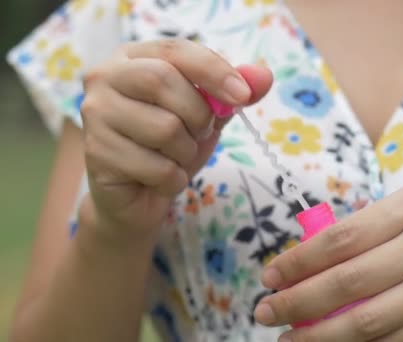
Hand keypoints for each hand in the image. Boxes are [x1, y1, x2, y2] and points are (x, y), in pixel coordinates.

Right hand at [80, 39, 272, 236]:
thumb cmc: (170, 146)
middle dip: (198, 115)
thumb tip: (264, 76)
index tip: (243, 96)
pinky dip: (173, 179)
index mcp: (133, 57)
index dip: (214, 71)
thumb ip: (233, 95)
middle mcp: (105, 78)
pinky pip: (157, 167)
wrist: (139, 195)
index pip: (176, 51)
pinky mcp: (96, 153)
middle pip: (162, 81)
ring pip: (164, 128)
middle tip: (199, 133)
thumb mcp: (207, 116)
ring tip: (173, 157)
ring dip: (185, 152)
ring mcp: (95, 115)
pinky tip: (159, 178)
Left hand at [254, 184, 402, 340]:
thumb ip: (367, 228)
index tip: (269, 277)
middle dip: (298, 301)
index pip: (342, 238)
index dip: (298, 261)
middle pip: (349, 281)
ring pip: (368, 321)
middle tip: (266, 311)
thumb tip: (303, 259)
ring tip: (288, 337)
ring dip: (320, 334)